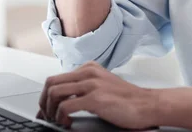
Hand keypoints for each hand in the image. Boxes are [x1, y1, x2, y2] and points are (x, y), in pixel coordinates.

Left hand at [37, 62, 158, 129]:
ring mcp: (92, 84)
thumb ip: (84, 88)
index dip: (46, 96)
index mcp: (89, 68)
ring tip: (57, 121)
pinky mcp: (95, 98)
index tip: (44, 110)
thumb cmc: (127, 99)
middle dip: (44, 102)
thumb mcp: (102, 86)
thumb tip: (63, 101)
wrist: (147, 104)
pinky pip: (66, 106)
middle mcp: (88, 72)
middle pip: (51, 83)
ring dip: (50, 110)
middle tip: (46, 116)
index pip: (57, 78)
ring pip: (55, 93)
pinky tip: (67, 123)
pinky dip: (61, 117)